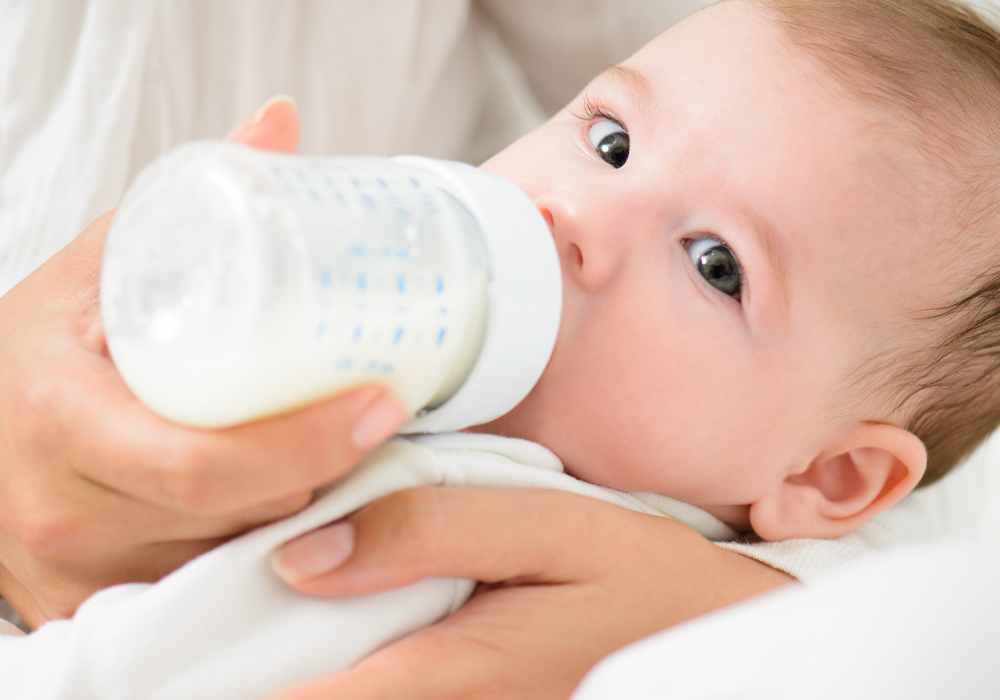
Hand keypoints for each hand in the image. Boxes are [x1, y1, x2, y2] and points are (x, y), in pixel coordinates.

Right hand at [0, 97, 409, 628]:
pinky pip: (204, 589)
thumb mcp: (102, 259)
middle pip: (235, 514)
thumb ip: (187, 198)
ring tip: (330, 450)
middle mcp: (60, 510)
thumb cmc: (45, 339)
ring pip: (232, 558)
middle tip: (373, 417)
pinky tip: (283, 504)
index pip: (201, 462)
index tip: (381, 403)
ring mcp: (75, 572)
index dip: (305, 443)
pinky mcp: (88, 608)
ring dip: (299, 513)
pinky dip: (257, 549)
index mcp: (58, 417)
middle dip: (320, 473)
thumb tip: (277, 121)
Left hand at [269, 488, 792, 698]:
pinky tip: (344, 626)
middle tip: (218, 613)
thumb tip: (299, 555)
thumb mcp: (549, 529)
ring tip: (269, 613)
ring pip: (351, 697)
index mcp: (452, 675)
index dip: (234, 680)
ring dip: (298, 666)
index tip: (187, 639)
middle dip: (256, 667)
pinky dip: (350, 666)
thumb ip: (428, 531)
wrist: (712, 635)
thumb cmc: (641, 579)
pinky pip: (388, 690)